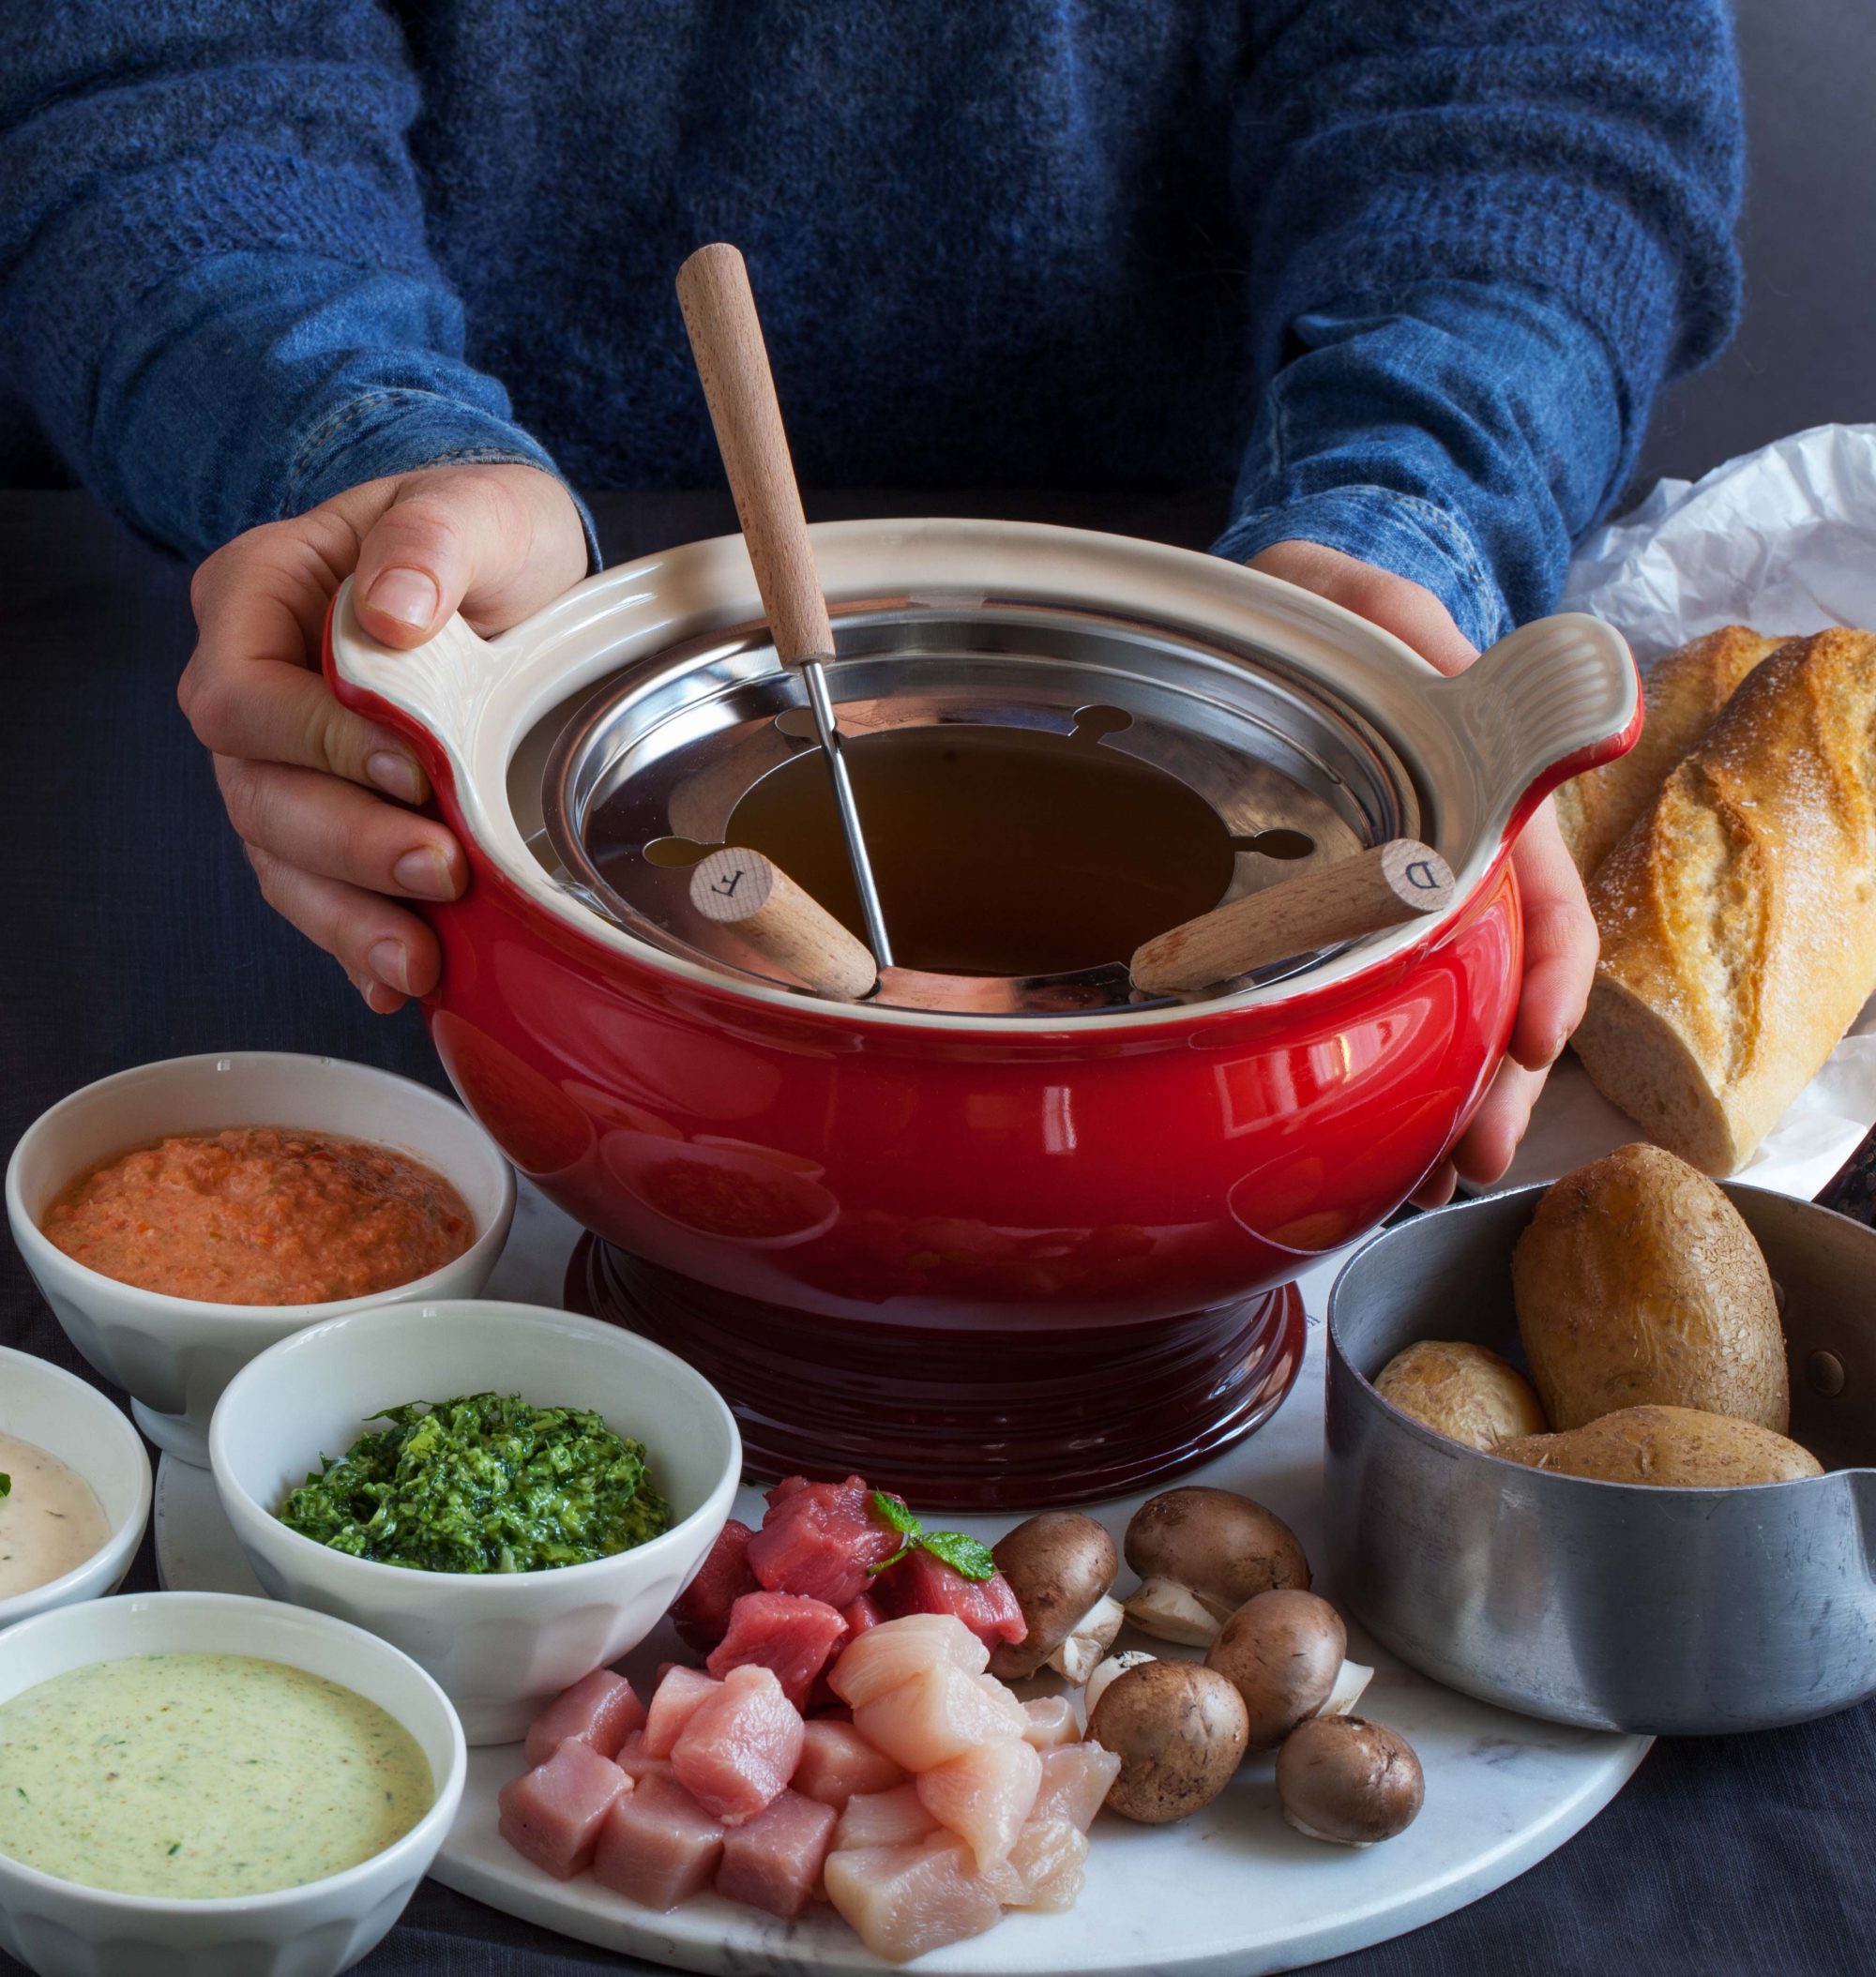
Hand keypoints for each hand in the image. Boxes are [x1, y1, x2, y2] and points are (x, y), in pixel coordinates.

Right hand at [179, 465, 587, 1011]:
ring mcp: (288, 767)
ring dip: (350, 918)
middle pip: (256, 793)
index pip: (240, 694)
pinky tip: (401, 983)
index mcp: (258, 601)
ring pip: (283, 861)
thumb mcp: (472, 508)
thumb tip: (392, 610)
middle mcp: (255, 694)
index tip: (413, 766)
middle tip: (442, 870)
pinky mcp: (338, 821)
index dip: (315, 742)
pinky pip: (325, 895)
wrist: (512, 576)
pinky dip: (360, 943)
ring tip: (420, 961)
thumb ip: (430, 541)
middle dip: (346, 845)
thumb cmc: (479, 534)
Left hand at [1248, 542, 1596, 1203]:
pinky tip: (1377, 1138)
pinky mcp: (1333, 923)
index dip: (1546, 962)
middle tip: (1474, 1157)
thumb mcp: (1350, 596)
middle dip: (1501, 1075)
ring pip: (1451, 1007)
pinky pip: (1381, 1003)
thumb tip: (1458, 666)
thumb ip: (1399, 620)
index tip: (1533, 1040)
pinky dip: (1393, 1070)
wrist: (1255, 633)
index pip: (1538, 881)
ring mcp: (1394, 893)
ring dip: (1452, 1096)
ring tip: (1429, 1178)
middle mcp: (1449, 850)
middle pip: (1504, 973)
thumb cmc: (1308, 607)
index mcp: (1473, 784)